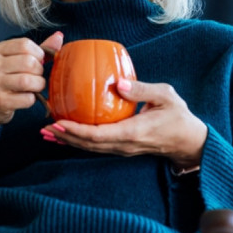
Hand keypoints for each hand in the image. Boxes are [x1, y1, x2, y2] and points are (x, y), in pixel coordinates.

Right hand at [0, 32, 63, 167]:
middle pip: (29, 62)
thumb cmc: (1, 80)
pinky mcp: (0, 102)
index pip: (25, 44)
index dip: (38, 53)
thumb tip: (59, 36)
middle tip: (35, 76)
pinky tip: (26, 98)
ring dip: (38, 85)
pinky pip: (28, 99)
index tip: (36, 61)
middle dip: (39, 70)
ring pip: (29, 81)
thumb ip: (35, 49)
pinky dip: (32, 99)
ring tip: (34, 87)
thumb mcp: (12, 60)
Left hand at [40, 78, 207, 171]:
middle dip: (64, 137)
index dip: (75, 130)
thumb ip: (142, 89)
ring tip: (47, 132)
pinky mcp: (120, 147)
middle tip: (44, 127)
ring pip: (89, 148)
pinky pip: (96, 146)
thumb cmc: (178, 117)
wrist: (189, 142)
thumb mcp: (166, 96)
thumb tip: (117, 83)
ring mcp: (121, 148)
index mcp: (132, 132)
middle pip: (87, 144)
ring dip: (67, 141)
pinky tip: (64, 135)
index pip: (97, 135)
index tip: (58, 122)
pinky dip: (78, 141)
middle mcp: (123, 144)